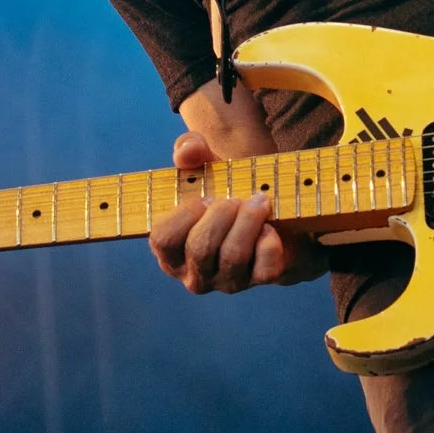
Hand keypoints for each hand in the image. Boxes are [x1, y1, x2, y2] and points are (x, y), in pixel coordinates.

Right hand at [149, 130, 328, 293]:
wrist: (269, 212)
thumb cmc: (225, 191)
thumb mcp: (205, 167)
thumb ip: (189, 150)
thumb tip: (187, 151)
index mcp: (171, 251)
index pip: (163, 239)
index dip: (184, 214)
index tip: (204, 197)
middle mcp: (194, 274)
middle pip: (200, 248)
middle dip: (221, 215)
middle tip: (235, 198)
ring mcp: (226, 282)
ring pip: (233, 257)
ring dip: (248, 221)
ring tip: (258, 201)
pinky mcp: (258, 280)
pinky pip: (264, 268)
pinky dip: (269, 242)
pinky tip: (270, 227)